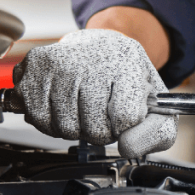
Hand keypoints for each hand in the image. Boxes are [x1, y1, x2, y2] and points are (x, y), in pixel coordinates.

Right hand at [12, 29, 177, 158]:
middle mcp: (93, 59)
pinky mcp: (36, 63)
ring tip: (82, 108)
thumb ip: (156, 134)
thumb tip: (126, 147)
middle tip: (101, 113)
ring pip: (65, 127)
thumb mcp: (158, 106)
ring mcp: (61, 60)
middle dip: (99, 131)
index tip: (123, 115)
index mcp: (129, 66)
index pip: (125, 118)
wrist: (104, 47)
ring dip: (74, 128)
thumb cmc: (129, 80)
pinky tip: (61, 104)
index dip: (123, 127)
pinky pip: (39, 118)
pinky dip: (50, 122)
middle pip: (93, 128)